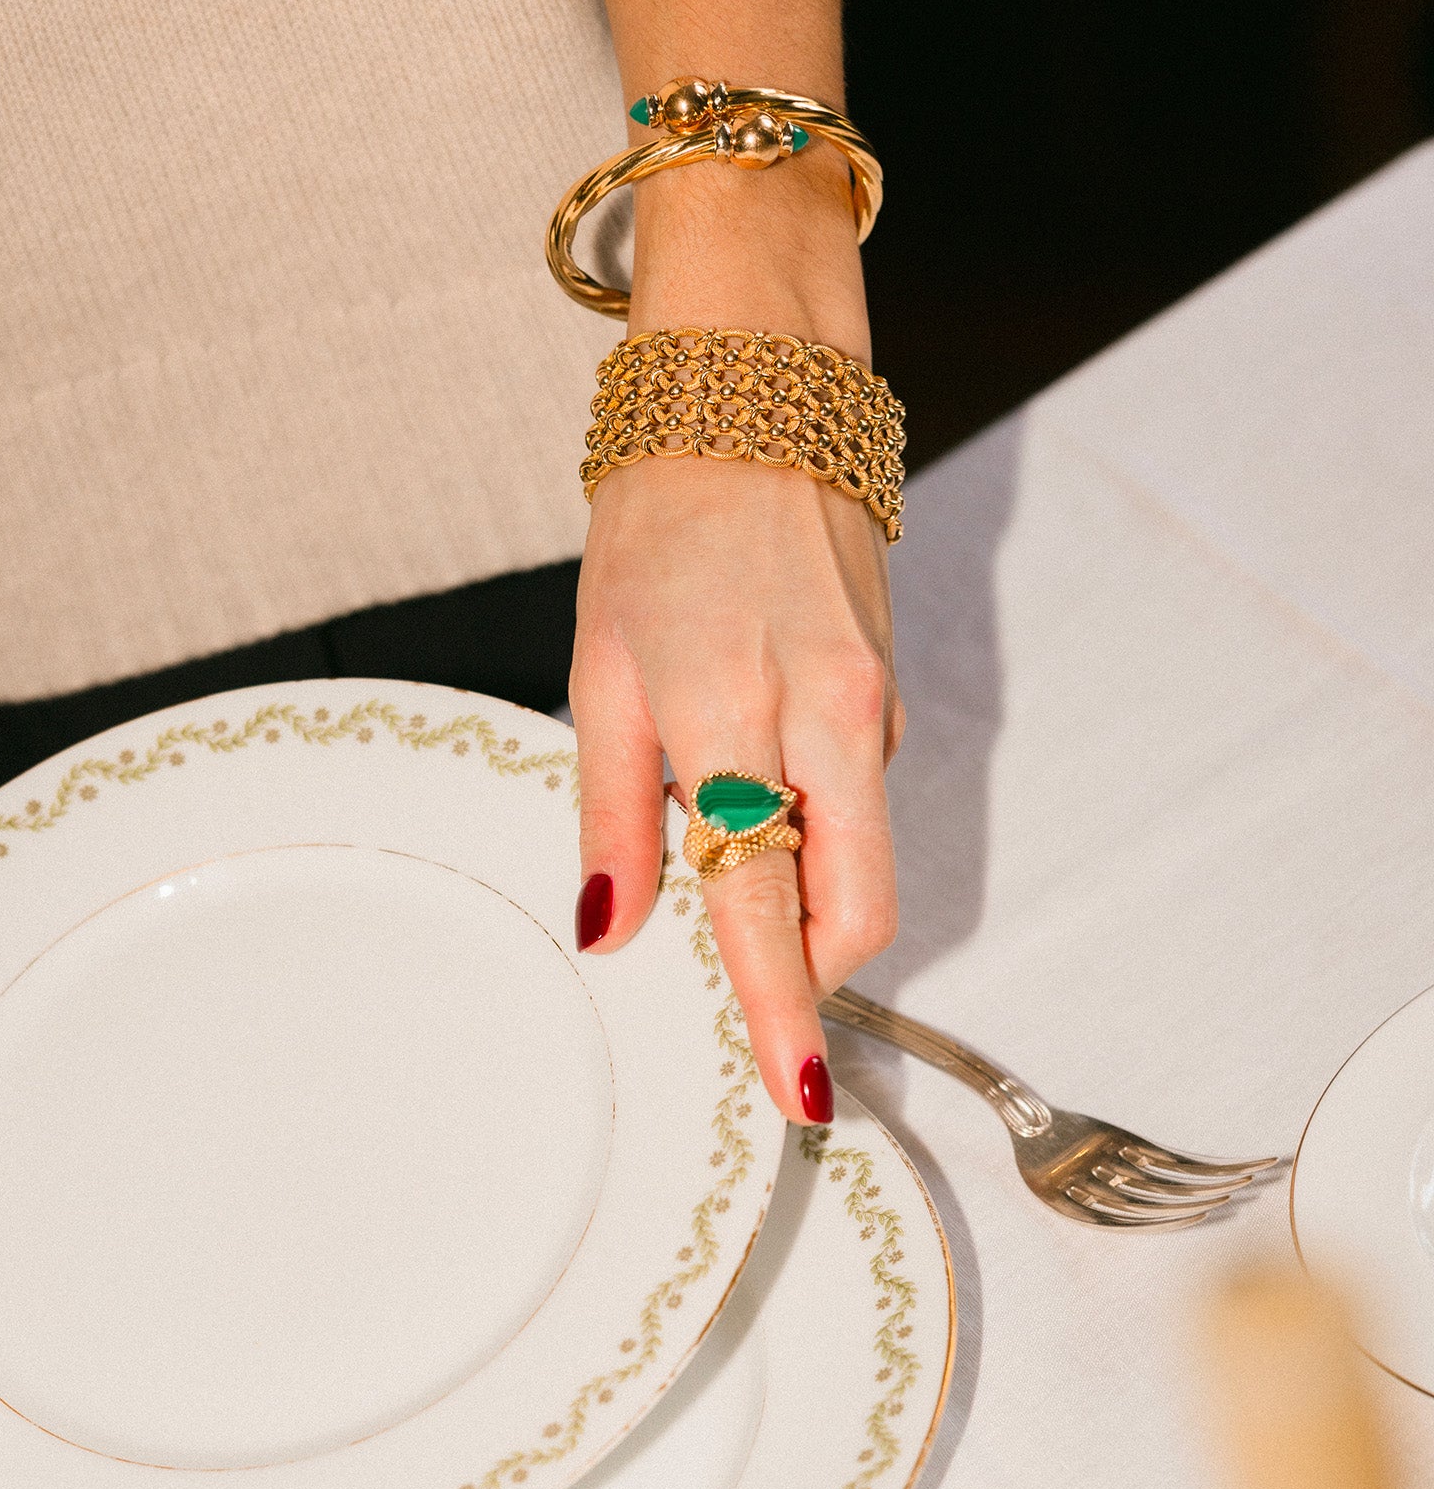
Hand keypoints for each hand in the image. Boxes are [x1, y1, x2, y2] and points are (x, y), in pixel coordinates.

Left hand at [572, 455, 901, 1122]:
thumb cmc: (656, 524)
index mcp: (738, 712)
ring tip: (713, 819)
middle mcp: (831, 716)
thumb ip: (611, 813)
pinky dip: (810, 815)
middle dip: (812, 973)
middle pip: (856, 905)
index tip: (799, 1095)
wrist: (751, 393)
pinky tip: (747, 755)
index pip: (766, 901)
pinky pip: (857, 791)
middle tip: (752, 991)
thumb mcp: (599, 671)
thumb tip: (611, 930)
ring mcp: (875, 703)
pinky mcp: (890, 688)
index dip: (782, 1010)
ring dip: (800, 884)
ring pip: (859, 853)